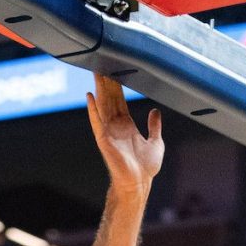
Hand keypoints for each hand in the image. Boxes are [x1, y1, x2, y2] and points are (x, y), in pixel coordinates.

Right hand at [86, 73, 163, 192]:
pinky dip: (93, 110)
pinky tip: (89, 97)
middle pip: (109, 99)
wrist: (139, 183)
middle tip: (103, 62)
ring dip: (99, 89)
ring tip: (95, 72)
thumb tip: (155, 111)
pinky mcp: (104, 140)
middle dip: (106, 81)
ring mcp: (108, 132)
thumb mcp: (156, 142)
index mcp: (126, 126)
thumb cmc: (146, 168)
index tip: (115, 70)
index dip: (117, 86)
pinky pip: (96, 122)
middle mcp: (115, 127)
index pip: (120, 101)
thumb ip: (154, 126)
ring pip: (102, 106)